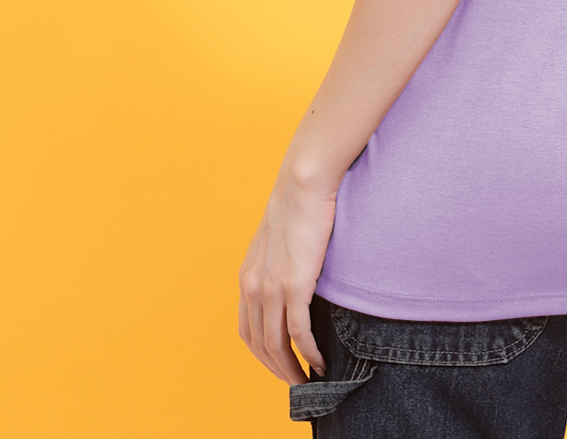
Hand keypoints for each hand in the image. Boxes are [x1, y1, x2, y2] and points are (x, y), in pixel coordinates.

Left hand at [238, 162, 337, 385]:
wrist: (303, 183)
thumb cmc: (297, 206)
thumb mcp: (277, 242)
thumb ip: (278, 265)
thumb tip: (294, 282)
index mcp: (247, 277)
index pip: (248, 331)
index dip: (263, 355)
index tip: (282, 365)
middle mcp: (253, 287)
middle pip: (259, 345)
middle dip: (277, 369)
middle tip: (297, 382)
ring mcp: (272, 287)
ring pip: (276, 345)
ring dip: (292, 369)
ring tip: (309, 380)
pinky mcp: (294, 285)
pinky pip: (298, 332)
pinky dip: (309, 352)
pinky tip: (319, 360)